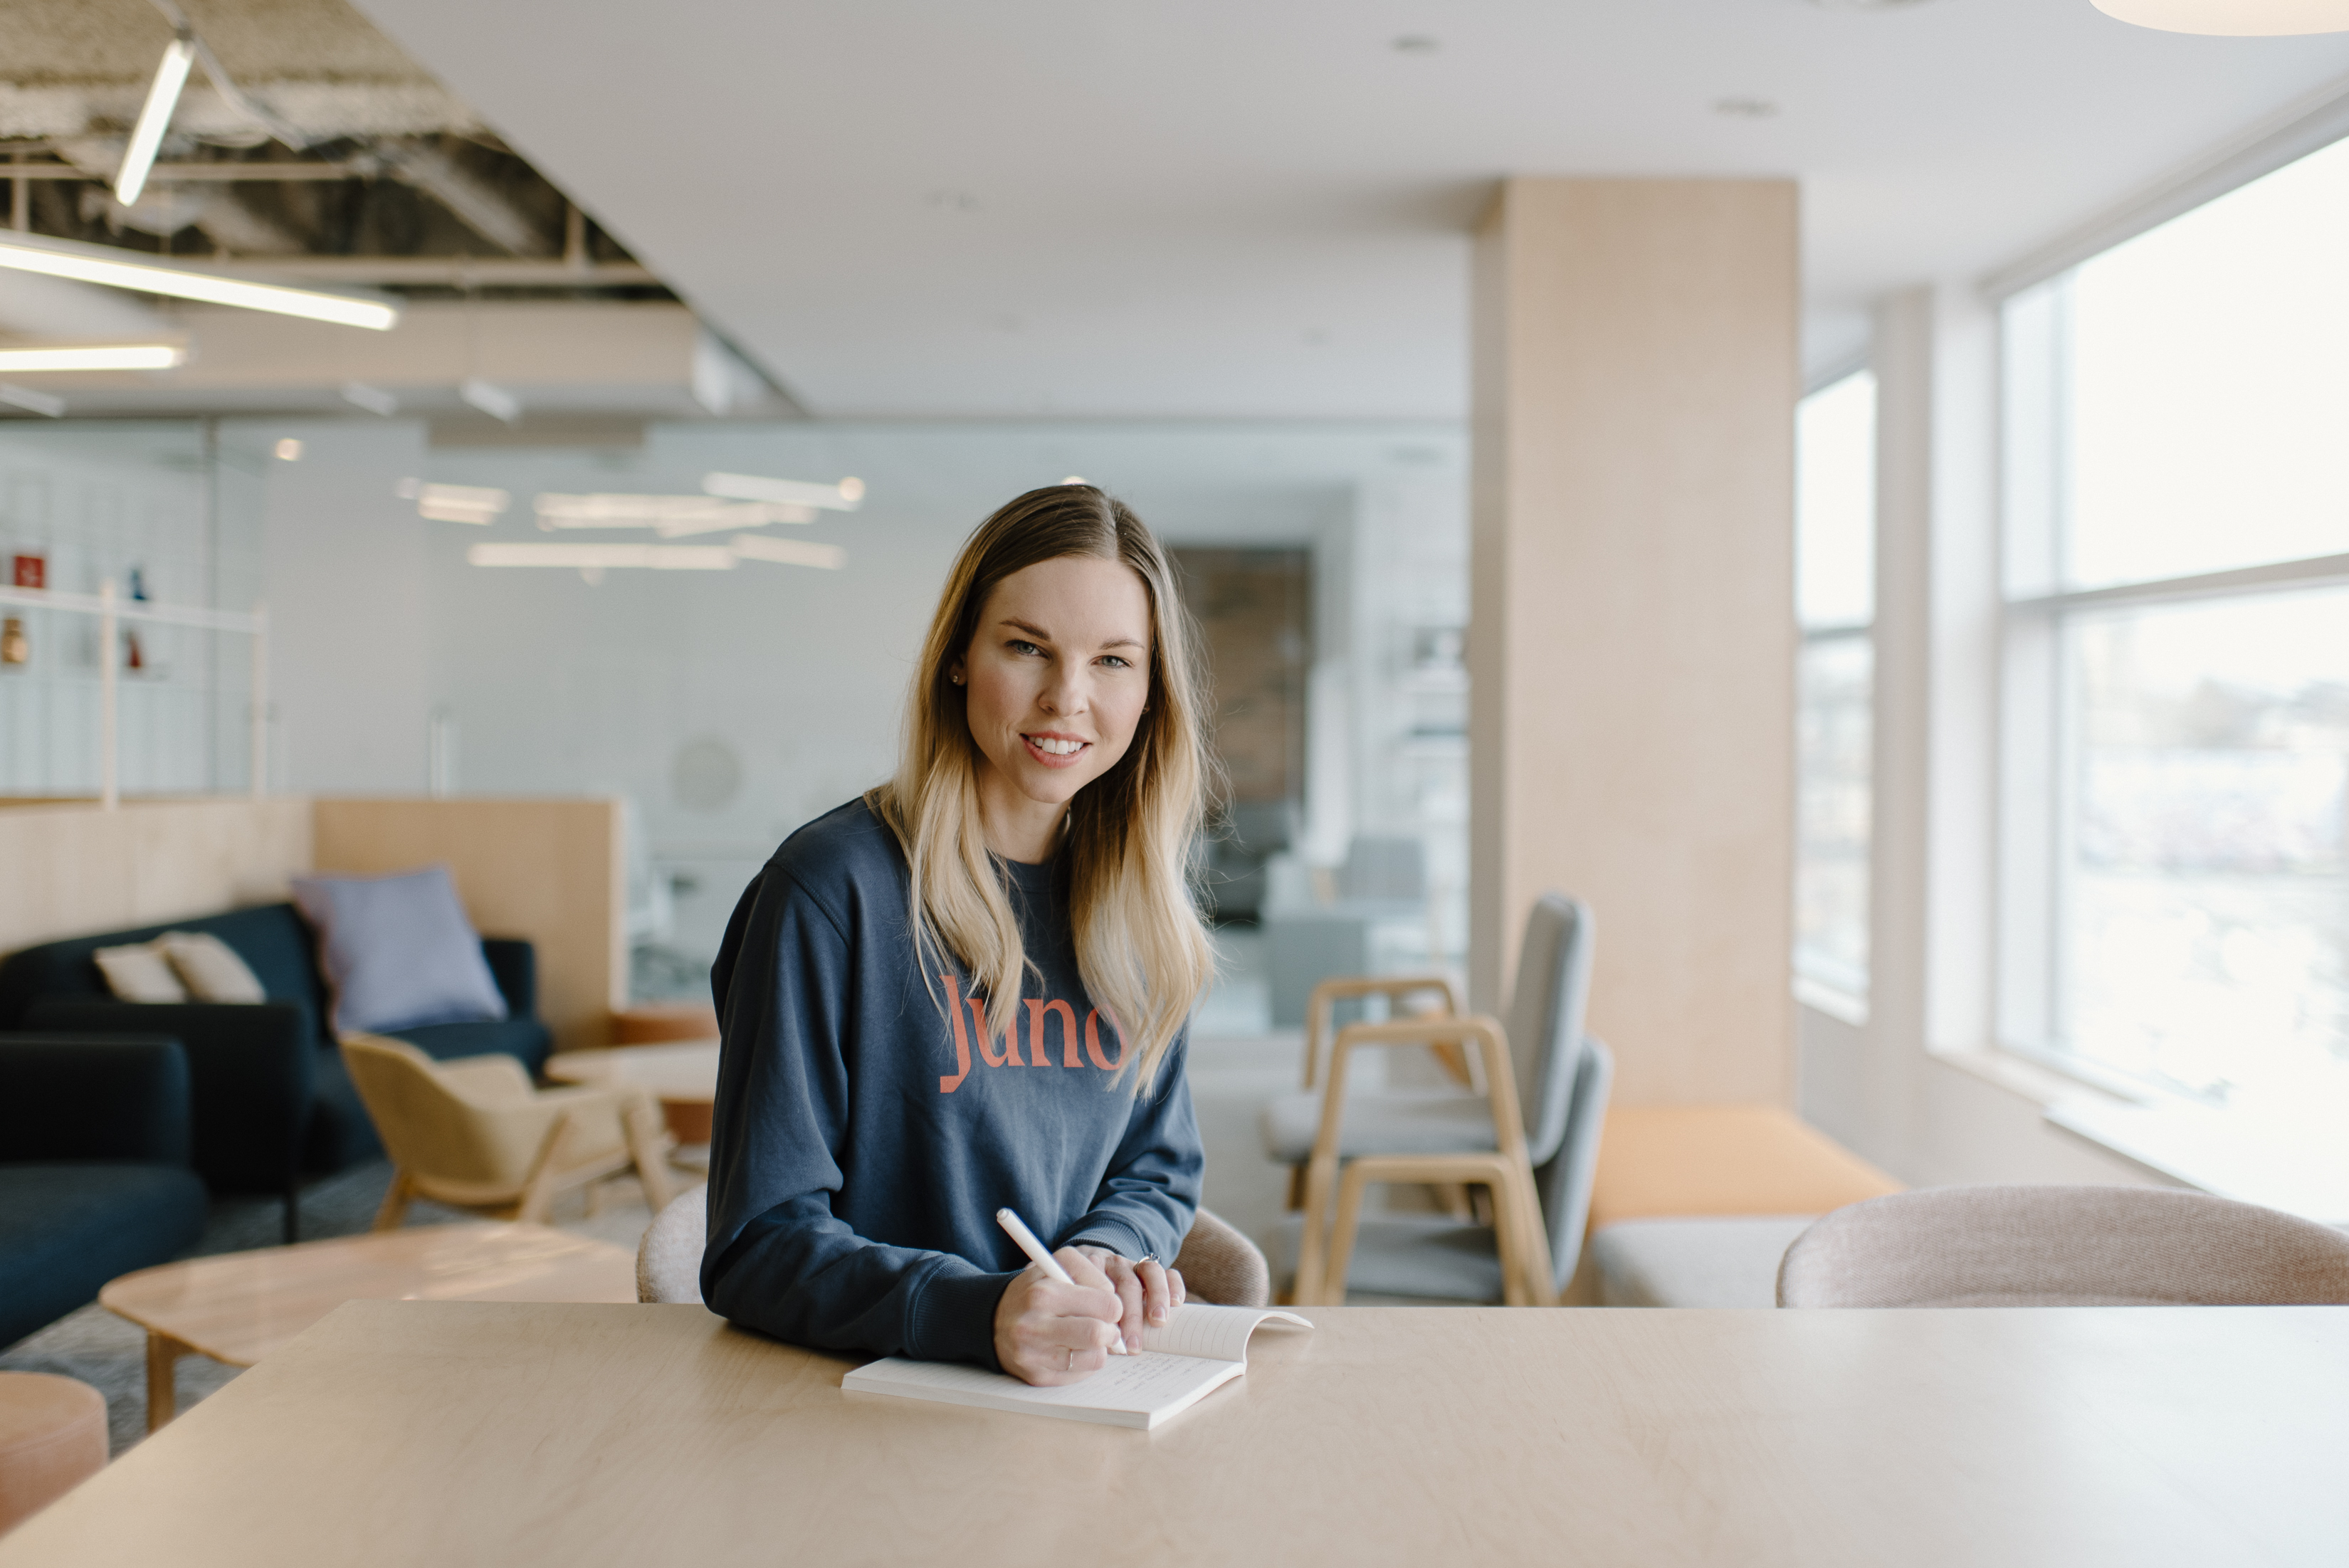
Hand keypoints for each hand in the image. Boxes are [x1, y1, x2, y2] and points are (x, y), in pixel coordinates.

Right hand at [993, 1248, 1122, 1386]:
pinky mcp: (1036, 1377)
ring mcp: (1034, 1355)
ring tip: (1088, 1338)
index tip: (1108, 1306)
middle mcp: (1035, 1326)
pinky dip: (1084, 1363)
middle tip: (1107, 1327)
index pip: (1104, 1304)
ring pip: (1094, 1358)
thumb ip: (1091, 1273)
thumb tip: (1116, 1301)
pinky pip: (1080, 1375)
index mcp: (1043, 1294)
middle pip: (1098, 1334)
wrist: (992, 1321)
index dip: (1114, 1305)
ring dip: (1099, 1348)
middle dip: (1111, 1331)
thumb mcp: (1056, 1267)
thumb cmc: (1033, 1292)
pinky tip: (1072, 1350)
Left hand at [1070, 1246, 1185, 1354]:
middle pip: (1126, 1284)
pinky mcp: (1149, 1269)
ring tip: (1158, 1322)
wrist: (1086, 1271)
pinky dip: (1173, 1286)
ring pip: (1149, 1272)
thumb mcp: (1069, 1302)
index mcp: (1087, 1267)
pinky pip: (1166, 1272)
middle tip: (1132, 1346)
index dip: (1103, 1311)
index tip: (1105, 1335)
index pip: (1099, 1286)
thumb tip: (1091, 1349)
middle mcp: (1111, 1262)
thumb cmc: (1077, 1300)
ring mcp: (1132, 1264)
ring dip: (1156, 1298)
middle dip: (1131, 1317)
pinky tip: (1177, 1303)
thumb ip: (1077, 1316)